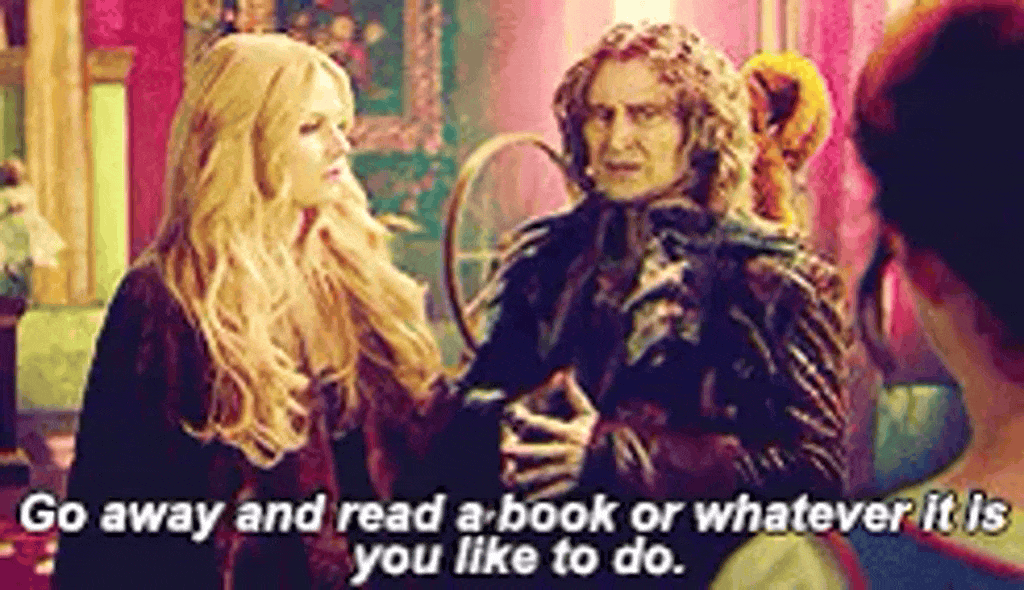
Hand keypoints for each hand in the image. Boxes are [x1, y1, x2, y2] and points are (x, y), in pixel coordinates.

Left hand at [500, 368, 598, 499]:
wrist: (620, 458)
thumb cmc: (599, 432)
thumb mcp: (588, 413)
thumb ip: (574, 395)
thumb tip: (565, 371)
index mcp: (573, 433)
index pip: (548, 425)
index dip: (531, 420)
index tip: (515, 415)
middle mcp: (572, 452)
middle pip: (544, 451)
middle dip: (524, 451)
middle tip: (504, 449)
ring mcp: (572, 470)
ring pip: (546, 473)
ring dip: (527, 476)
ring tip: (509, 476)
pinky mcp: (573, 484)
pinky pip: (555, 490)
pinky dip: (541, 495)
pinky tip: (525, 498)